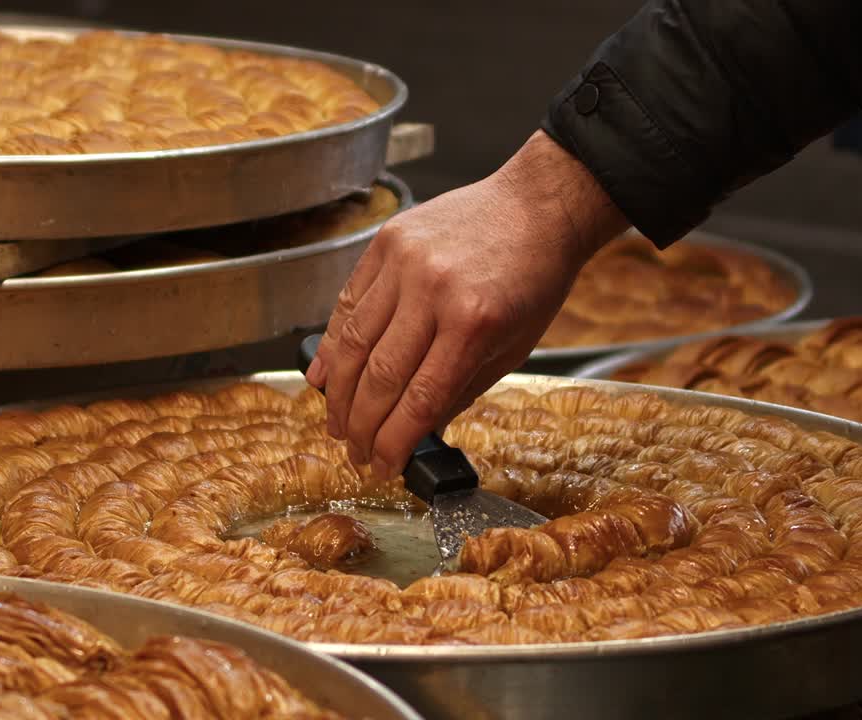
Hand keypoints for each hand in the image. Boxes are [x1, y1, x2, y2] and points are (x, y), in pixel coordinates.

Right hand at [305, 130, 627, 479]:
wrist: (537, 206)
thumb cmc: (533, 277)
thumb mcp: (512, 346)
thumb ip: (460, 389)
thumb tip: (418, 430)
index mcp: (473, 322)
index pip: (419, 399)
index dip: (393, 441)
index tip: (383, 467)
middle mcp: (433, 290)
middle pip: (378, 376)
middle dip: (360, 426)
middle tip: (354, 452)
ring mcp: (404, 262)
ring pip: (352, 341)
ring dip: (338, 393)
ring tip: (336, 423)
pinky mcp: (386, 242)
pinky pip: (349, 300)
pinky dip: (330, 341)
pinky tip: (323, 374)